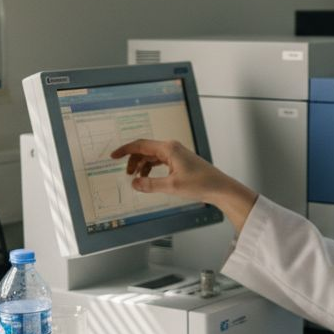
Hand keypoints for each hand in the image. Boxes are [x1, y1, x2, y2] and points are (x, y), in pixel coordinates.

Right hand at [110, 138, 258, 231]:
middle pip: (145, 150)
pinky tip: (149, 179)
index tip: (113, 156)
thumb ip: (150, 184)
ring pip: (152, 157)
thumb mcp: (172, 186)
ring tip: (137, 179)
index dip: (125, 150)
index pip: (140, 145)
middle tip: (127, 175)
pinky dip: (151, 169)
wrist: (220, 188)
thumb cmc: (200, 184)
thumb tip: (134, 183)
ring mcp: (176, 154)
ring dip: (142, 166)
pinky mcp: (180, 162)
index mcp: (168, 148)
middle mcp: (171, 148)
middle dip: (133, 161)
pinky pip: (159, 162)